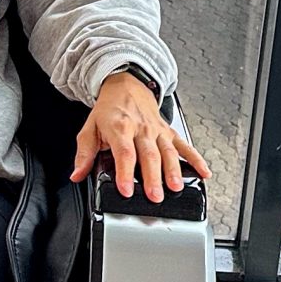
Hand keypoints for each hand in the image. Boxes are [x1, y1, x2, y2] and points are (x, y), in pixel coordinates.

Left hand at [71, 73, 208, 200]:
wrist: (125, 85)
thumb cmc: (109, 109)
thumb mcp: (90, 128)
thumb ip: (84, 154)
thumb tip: (77, 174)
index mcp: (120, 128)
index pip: (124, 153)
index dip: (125, 173)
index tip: (125, 190)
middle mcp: (141, 128)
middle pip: (149, 155)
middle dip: (153, 177)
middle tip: (155, 197)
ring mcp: (157, 130)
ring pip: (168, 151)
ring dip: (173, 171)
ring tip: (176, 188)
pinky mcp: (169, 131)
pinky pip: (184, 145)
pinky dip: (196, 159)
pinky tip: (203, 172)